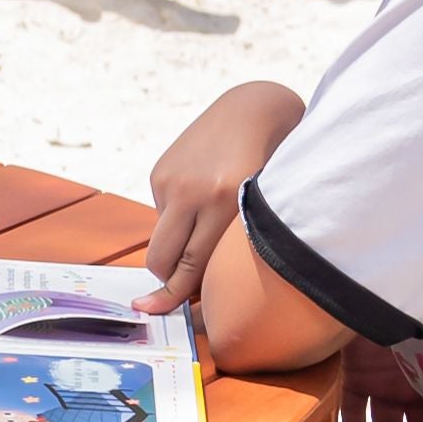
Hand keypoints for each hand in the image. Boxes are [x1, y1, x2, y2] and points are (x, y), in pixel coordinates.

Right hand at [140, 80, 308, 308]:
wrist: (253, 109)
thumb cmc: (271, 166)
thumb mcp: (261, 205)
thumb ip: (233, 243)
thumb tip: (199, 284)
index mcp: (225, 201)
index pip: (192, 265)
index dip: (175, 295)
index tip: (151, 312)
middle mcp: (192, 191)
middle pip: (163, 258)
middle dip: (165, 280)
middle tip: (174, 290)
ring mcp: (171, 180)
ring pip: (161, 238)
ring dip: (176, 246)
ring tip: (208, 223)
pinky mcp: (159, 171)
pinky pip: (162, 214)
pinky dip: (178, 219)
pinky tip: (201, 198)